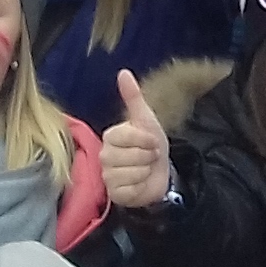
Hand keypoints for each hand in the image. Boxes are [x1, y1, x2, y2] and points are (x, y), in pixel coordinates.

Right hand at [100, 68, 173, 209]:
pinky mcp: (114, 195)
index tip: (153, 142)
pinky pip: (129, 190)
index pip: (125, 136)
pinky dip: (140, 187)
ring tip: (145, 169)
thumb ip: (133, 97)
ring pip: (129, 173)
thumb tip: (123, 72)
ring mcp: (107, 176)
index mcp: (110, 136)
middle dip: (146, 156)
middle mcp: (104, 156)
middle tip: (149, 156)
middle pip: (128, 156)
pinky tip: (141, 184)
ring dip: (145, 172)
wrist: (161, 172)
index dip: (145, 139)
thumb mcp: (146, 119)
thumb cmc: (151, 144)